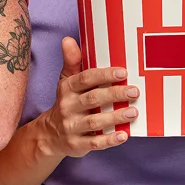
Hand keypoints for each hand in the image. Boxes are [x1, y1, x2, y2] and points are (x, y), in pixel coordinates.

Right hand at [40, 37, 139, 157]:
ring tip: (133, 112)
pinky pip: (94, 143)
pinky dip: (109, 140)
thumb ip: (72, 62)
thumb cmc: (67, 103)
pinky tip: (123, 135)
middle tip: (134, 91)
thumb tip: (68, 39)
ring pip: (94, 122)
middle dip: (114, 95)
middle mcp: (67, 107)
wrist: (50, 135)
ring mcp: (71, 127)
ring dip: (114, 117)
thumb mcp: (66, 81)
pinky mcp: (76, 144)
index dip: (104, 75)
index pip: (85, 79)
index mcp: (67, 89)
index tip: (123, 72)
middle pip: (92, 99)